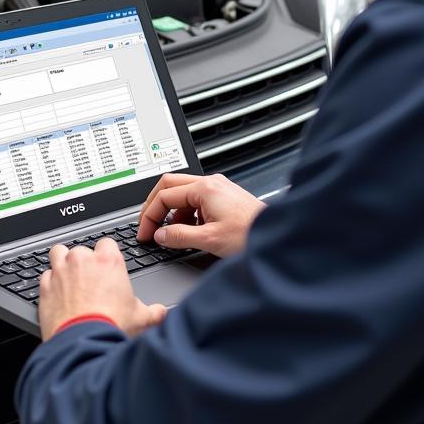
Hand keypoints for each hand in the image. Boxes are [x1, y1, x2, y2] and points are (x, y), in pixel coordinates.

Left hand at [39, 238, 166, 341]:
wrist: (83, 346)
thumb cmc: (111, 328)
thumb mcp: (141, 319)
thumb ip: (155, 312)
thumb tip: (163, 313)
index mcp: (108, 261)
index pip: (107, 243)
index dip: (107, 255)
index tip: (108, 267)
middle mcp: (82, 261)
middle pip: (81, 249)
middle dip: (84, 261)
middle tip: (90, 280)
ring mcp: (61, 272)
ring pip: (58, 253)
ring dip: (62, 262)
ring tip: (69, 278)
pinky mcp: (45, 287)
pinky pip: (44, 276)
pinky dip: (49, 283)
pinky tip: (56, 294)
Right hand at [137, 173, 265, 257]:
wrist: (279, 237)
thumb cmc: (251, 234)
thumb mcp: (209, 240)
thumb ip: (180, 236)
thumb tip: (160, 235)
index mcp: (205, 188)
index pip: (164, 195)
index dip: (149, 215)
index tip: (145, 232)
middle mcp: (211, 183)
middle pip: (170, 186)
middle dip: (156, 206)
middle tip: (148, 225)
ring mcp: (218, 188)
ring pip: (183, 193)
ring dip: (173, 212)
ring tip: (171, 234)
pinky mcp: (224, 198)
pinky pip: (196, 201)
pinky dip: (187, 215)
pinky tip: (190, 231)